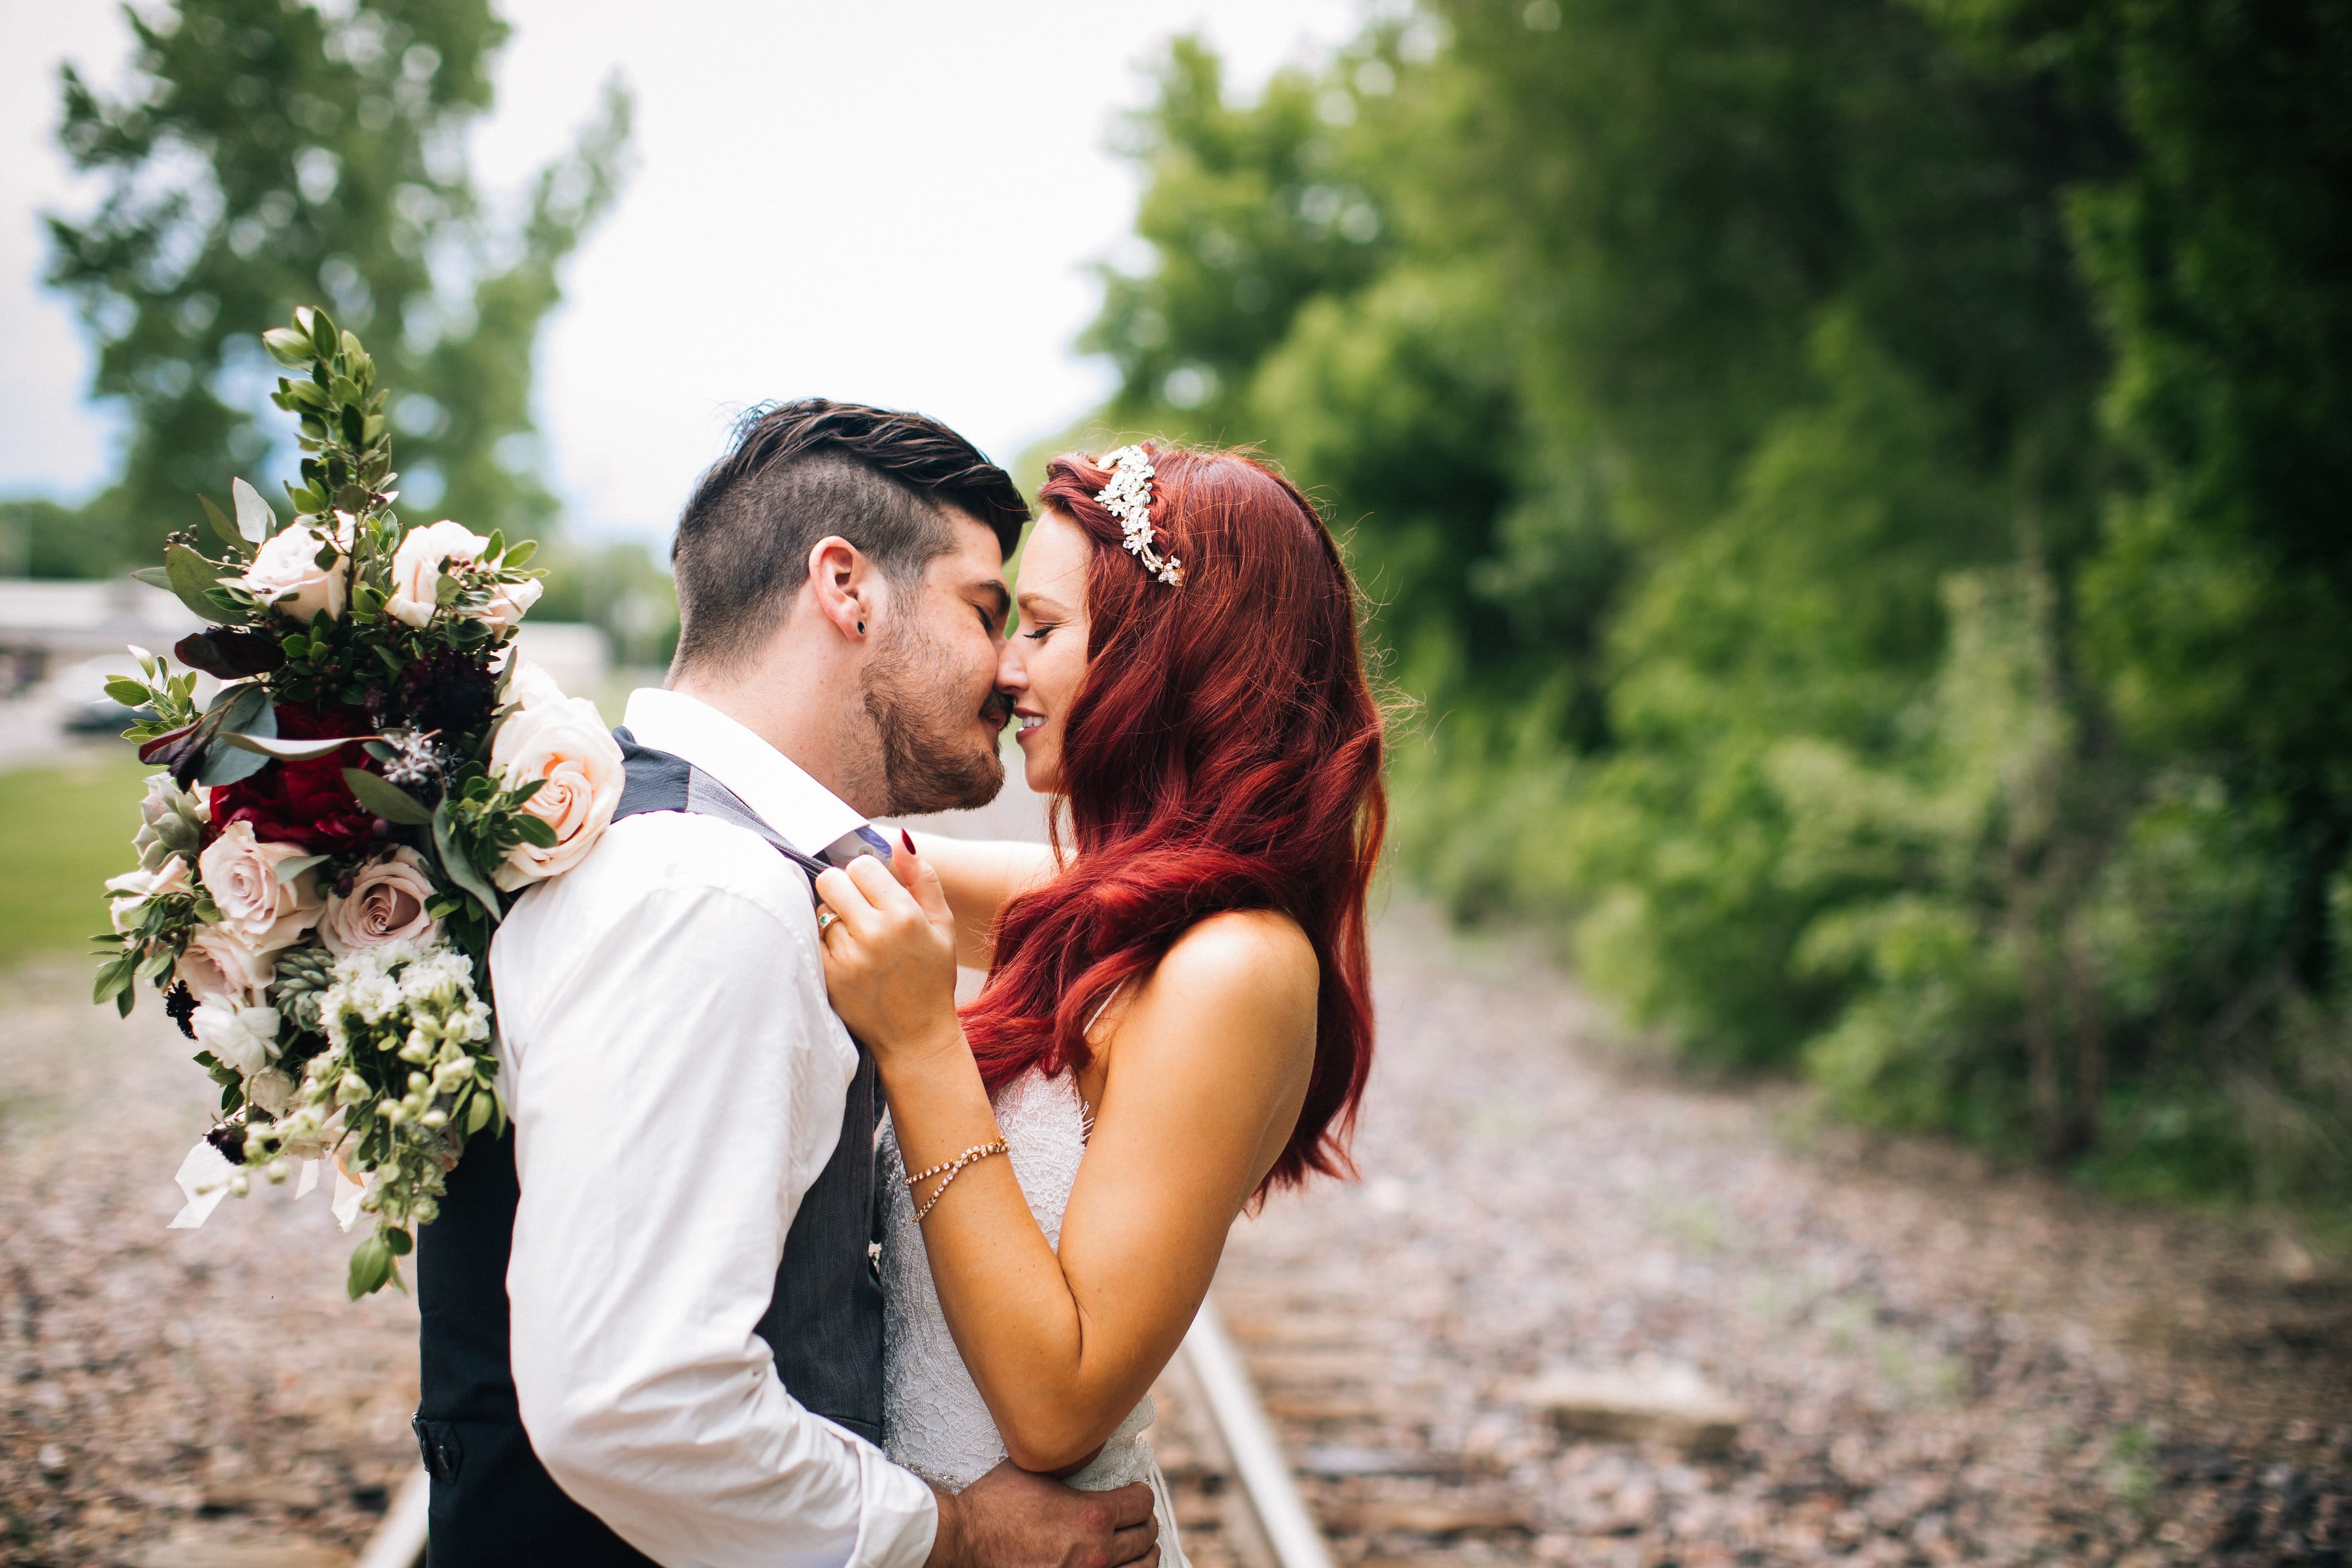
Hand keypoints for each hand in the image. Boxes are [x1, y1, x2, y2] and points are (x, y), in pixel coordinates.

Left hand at [815, 837, 960, 1055]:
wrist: (916, 1037)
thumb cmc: (932, 977)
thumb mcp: (942, 926)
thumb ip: (924, 880)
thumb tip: (901, 840)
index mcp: (904, 916)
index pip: (861, 866)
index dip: (865, 874)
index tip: (871, 889)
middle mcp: (874, 934)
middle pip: (831, 881)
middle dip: (841, 888)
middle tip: (854, 907)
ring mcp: (847, 957)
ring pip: (820, 911)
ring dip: (832, 918)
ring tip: (854, 938)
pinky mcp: (828, 977)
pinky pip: (812, 940)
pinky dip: (824, 943)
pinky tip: (845, 956)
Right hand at [927, 1463, 1158, 1567]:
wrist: (962, 1541)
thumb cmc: (993, 1504)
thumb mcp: (1035, 1468)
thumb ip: (1070, 1460)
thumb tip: (1092, 1440)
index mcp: (1092, 1516)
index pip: (1143, 1502)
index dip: (1139, 1493)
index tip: (1130, 1492)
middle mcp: (1097, 1552)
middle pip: (1146, 1536)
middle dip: (1142, 1522)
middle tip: (1132, 1517)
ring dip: (1141, 1553)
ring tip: (1133, 1546)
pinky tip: (1116, 1565)